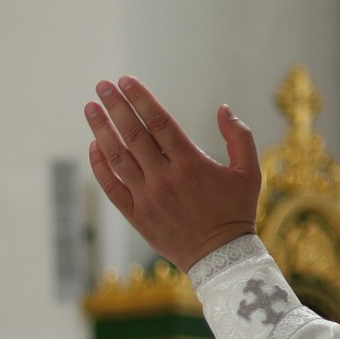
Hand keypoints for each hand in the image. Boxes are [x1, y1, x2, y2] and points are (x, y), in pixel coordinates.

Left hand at [83, 76, 261, 272]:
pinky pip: (112, 187)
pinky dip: (100, 166)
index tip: (125, 81)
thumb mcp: (249, 172)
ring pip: (117, 158)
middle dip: (115, 106)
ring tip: (90, 108)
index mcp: (190, 163)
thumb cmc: (236, 211)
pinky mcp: (136, 216)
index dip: (140, 99)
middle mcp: (164, 178)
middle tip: (102, 86)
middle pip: (133, 134)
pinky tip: (93, 146)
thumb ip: (239, 137)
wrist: (220, 257)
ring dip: (101, 130)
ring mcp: (147, 197)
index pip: (158, 122)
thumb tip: (224, 108)